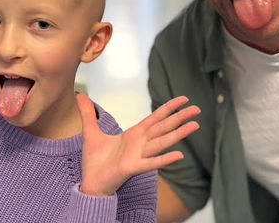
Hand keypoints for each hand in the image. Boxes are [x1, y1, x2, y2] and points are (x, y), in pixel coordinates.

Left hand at [76, 93, 199, 195]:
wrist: (90, 182)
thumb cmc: (94, 161)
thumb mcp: (90, 132)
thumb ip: (88, 113)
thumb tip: (80, 95)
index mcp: (134, 134)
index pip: (155, 118)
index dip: (169, 108)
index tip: (184, 99)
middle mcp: (140, 143)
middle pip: (164, 127)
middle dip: (180, 117)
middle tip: (197, 109)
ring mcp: (139, 155)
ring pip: (162, 142)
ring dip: (178, 134)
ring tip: (194, 125)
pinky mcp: (133, 167)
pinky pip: (151, 162)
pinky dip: (165, 159)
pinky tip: (179, 155)